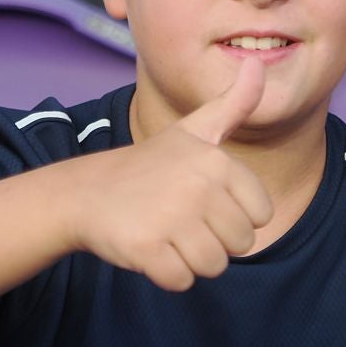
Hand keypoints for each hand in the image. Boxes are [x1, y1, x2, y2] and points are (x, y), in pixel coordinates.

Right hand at [63, 57, 274, 290]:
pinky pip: (181, 282)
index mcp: (217, 160)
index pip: (260, 216)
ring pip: (213, 267)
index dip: (233, 217)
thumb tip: (257, 64)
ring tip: (165, 232)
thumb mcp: (194, 129)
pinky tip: (148, 247)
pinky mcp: (147, 247)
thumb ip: (233, 103)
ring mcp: (172, 216)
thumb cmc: (150, 165)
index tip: (202, 201)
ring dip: (190, 259)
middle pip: (240, 245)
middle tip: (179, 219)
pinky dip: (166, 274)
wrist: (85, 192)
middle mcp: (198, 186)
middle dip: (213, 241)